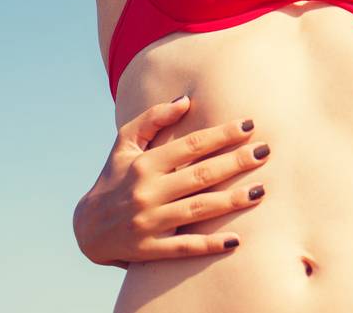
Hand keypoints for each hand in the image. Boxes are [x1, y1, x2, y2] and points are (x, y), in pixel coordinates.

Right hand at [73, 96, 269, 266]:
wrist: (87, 229)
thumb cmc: (114, 178)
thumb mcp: (124, 144)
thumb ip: (152, 119)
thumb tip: (185, 101)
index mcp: (145, 164)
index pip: (190, 146)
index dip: (221, 135)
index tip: (249, 126)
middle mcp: (147, 192)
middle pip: (200, 175)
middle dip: (235, 163)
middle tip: (265, 152)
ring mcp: (148, 223)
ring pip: (198, 210)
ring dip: (231, 201)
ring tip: (260, 191)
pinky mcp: (149, 251)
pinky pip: (184, 248)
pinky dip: (209, 245)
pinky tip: (236, 240)